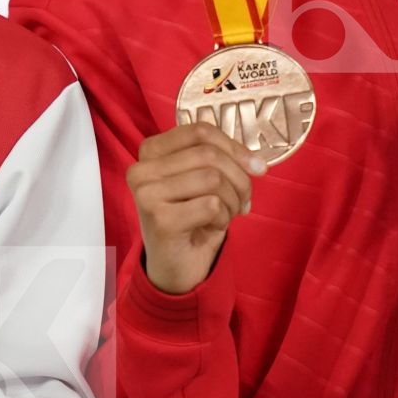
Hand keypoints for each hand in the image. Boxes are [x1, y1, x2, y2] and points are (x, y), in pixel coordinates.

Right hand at [128, 123, 265, 295]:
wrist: (175, 266)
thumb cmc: (192, 218)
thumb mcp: (203, 179)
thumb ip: (220, 159)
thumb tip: (256, 162)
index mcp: (150, 151)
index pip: (200, 131)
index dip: (235, 147)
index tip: (256, 167)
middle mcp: (141, 169)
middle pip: (209, 154)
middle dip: (239, 178)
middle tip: (244, 200)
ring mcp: (146, 194)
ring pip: (213, 178)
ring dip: (232, 200)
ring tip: (226, 215)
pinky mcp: (159, 219)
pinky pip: (212, 205)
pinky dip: (223, 218)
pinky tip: (212, 228)